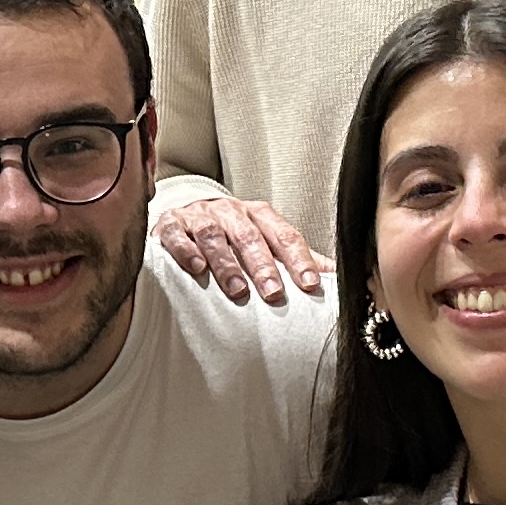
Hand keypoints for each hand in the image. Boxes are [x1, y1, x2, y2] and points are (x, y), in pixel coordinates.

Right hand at [155, 195, 324, 305]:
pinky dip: (186, 250)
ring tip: (237, 290)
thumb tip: (336, 276)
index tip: (309, 284)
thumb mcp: (263, 242)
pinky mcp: (170, 225)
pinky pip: (177, 236)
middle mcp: (230, 211)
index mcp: (258, 216)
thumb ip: (295, 258)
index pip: (283, 234)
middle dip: (263, 265)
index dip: (298, 258)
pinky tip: (196, 268)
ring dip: (226, 263)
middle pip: (249, 235)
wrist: (182, 218)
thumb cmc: (229, 236)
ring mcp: (198, 216)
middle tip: (274, 292)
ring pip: (214, 235)